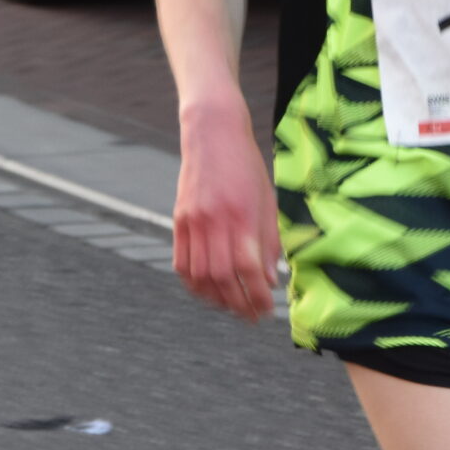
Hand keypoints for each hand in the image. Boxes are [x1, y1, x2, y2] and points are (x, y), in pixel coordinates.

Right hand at [172, 100, 283, 323]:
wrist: (212, 133)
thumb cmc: (245, 166)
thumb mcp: (267, 200)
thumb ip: (269, 241)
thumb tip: (270, 279)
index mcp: (241, 215)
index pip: (249, 269)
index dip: (258, 296)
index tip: (267, 309)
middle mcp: (215, 220)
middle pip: (222, 277)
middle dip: (238, 304)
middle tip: (251, 316)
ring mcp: (193, 220)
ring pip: (199, 275)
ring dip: (215, 299)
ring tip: (230, 308)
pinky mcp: (179, 219)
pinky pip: (181, 262)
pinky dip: (192, 283)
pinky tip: (206, 291)